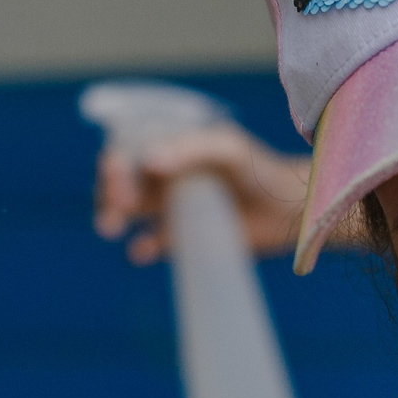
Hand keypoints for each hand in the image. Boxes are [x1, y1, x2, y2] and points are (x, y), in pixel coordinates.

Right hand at [93, 120, 312, 261]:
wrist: (290, 210)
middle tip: (116, 210)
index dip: (114, 164)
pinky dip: (141, 247)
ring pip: (127, 209)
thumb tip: (148, 161)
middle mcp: (165, 174)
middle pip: (120, 180)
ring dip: (112, 215)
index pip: (127, 149)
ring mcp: (172, 205)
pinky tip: (142, 251)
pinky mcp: (183, 236)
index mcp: (171, 146)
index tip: (117, 177)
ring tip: (112, 227)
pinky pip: (151, 243)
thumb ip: (192, 149)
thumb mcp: (228, 149)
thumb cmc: (260, 170)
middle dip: (108, 192)